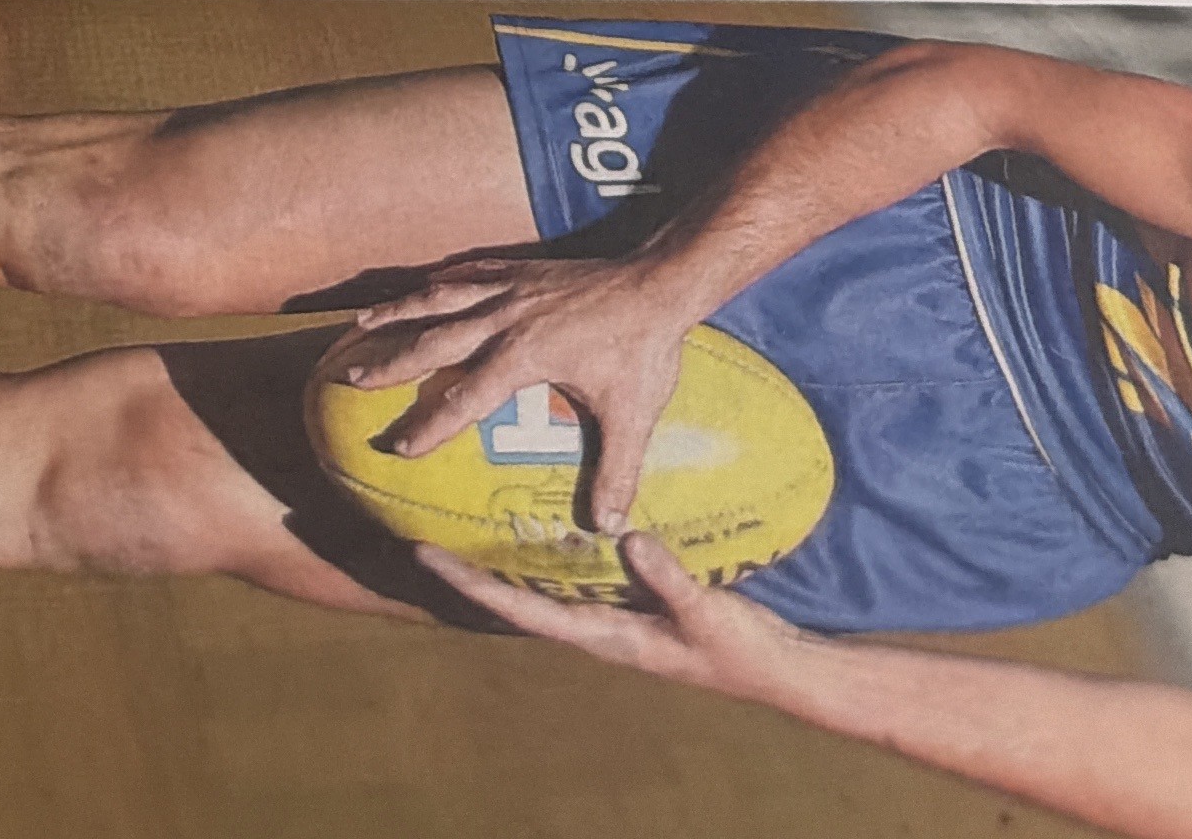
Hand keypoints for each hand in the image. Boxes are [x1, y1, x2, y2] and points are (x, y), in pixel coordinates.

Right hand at [322, 244, 700, 519]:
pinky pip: (468, 271)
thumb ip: (616, 472)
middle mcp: (506, 316)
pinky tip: (423, 288)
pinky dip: (439, 282)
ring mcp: (511, 287)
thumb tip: (605, 528)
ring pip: (440, 297)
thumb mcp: (632, 416)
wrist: (660, 282)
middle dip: (389, 362)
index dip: (429, 425)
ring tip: (361, 322)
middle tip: (350, 378)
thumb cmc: (645, 350)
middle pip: (434, 340)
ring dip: (399, 311)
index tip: (396, 447)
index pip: (464, 397)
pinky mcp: (523, 270)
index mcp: (524, 354)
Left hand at [422, 529, 814, 709]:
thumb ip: (670, 580)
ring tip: (459, 523)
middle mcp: (597, 628)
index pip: (524, 612)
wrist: (773, 668)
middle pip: (517, 601)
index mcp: (606, 638)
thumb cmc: (739, 649)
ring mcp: (610, 618)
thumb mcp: (707, 614)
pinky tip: (535, 523)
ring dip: (501, 562)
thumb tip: (629, 538)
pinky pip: (575, 577)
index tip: (426, 558)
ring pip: (541, 589)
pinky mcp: (629, 604)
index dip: (474, 587)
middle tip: (418, 535)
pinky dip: (546, 554)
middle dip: (469, 572)